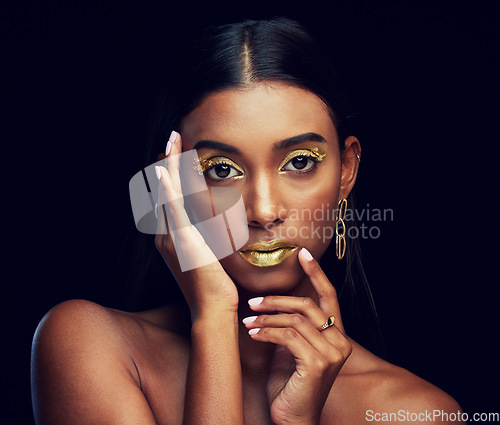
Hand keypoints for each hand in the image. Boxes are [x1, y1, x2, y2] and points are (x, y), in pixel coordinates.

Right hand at [155, 131, 238, 318]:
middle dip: (168, 162)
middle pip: (164, 189)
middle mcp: (165, 235)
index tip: (178, 152)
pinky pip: (172, 211)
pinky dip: (167, 190)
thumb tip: (216, 221)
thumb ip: (205, 236)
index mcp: (171, 238)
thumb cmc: (215, 286)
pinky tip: (164, 172)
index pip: (169, 197)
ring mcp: (171, 238)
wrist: (213, 309)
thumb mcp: (209, 255)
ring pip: (166, 194)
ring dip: (168, 166)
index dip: (172, 172)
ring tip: (171, 141)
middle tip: (173, 137)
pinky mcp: (182, 242)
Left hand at [243, 248, 351, 424]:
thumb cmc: (289, 384)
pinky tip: (253, 334)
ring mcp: (332, 353)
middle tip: (252, 302)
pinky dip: (266, 332)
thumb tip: (271, 302)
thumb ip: (291, 326)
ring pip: (294, 319)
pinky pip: (288, 336)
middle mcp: (340, 342)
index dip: (316, 272)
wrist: (291, 419)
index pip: (329, 297)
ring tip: (247, 322)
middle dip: (276, 300)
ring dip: (266, 318)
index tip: (302, 253)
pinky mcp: (317, 363)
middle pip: (307, 305)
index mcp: (336, 336)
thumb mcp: (290, 348)